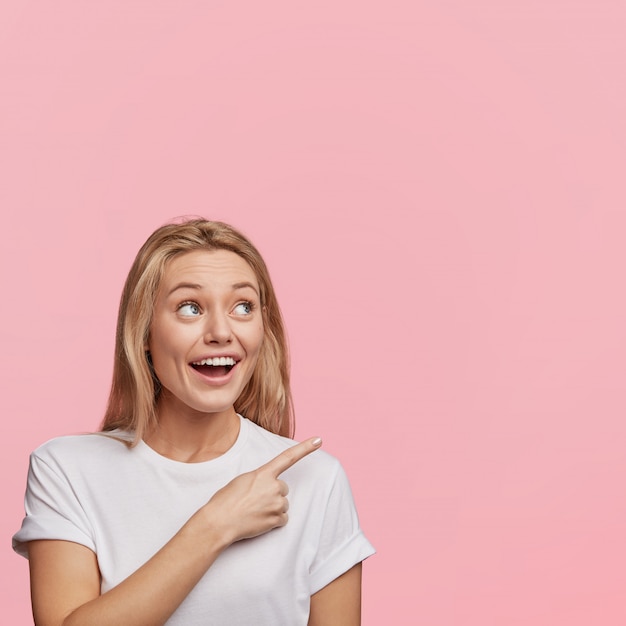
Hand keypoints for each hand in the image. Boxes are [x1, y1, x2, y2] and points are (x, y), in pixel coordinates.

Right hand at [200, 437, 322, 545]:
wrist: (219, 522)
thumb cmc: (225, 500)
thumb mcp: (242, 480)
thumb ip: (260, 479)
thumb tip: (267, 487)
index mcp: (264, 473)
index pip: (288, 457)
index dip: (305, 448)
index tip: (318, 440)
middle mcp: (274, 486)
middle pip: (282, 488)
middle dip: (272, 494)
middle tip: (254, 500)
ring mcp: (277, 503)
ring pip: (283, 504)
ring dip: (272, 507)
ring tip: (254, 511)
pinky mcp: (277, 519)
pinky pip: (282, 519)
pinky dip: (273, 521)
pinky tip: (259, 520)